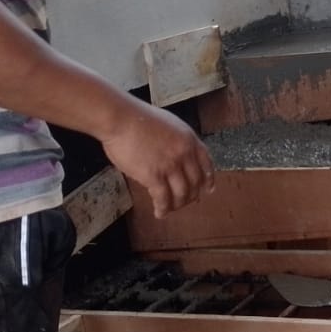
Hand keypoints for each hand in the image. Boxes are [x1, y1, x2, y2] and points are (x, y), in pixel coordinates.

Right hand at [101, 102, 215, 218]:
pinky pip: (163, 198)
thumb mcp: (168, 124)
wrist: (121, 119)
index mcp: (189, 139)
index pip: (206, 163)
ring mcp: (170, 165)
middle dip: (191, 196)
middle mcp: (184, 153)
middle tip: (184, 203)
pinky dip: (163, 208)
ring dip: (177, 205)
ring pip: (182, 193)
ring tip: (170, 209)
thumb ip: (176, 141)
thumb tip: (175, 155)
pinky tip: (159, 212)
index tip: (209, 190)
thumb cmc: (137, 118)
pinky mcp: (154, 176)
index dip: (208, 179)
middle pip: (195, 182)